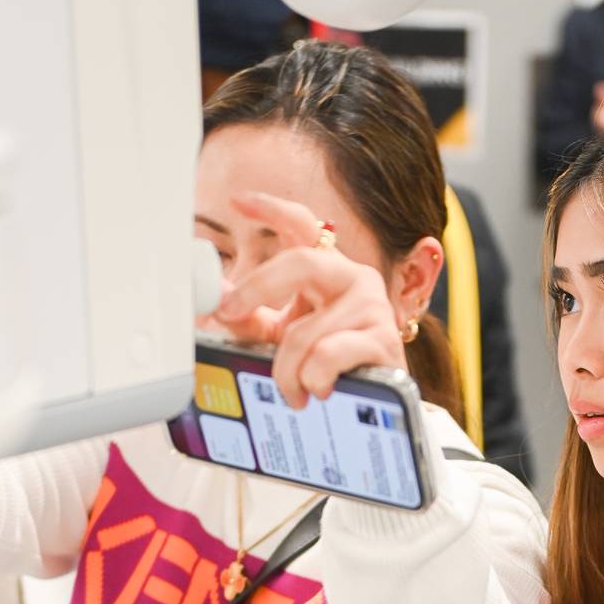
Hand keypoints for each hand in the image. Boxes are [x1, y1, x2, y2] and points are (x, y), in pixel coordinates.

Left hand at [214, 192, 405, 408]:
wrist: (375, 403)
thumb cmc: (330, 366)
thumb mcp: (281, 339)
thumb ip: (249, 320)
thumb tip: (219, 302)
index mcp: (327, 272)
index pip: (303, 227)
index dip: (271, 210)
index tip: (237, 200)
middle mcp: (353, 278)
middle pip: (301, 261)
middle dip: (258, 286)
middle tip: (229, 311)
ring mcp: (372, 305)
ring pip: (304, 331)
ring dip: (287, 371)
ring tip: (292, 393)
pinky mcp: (384, 338)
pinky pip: (329, 354)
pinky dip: (313, 378)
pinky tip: (319, 390)